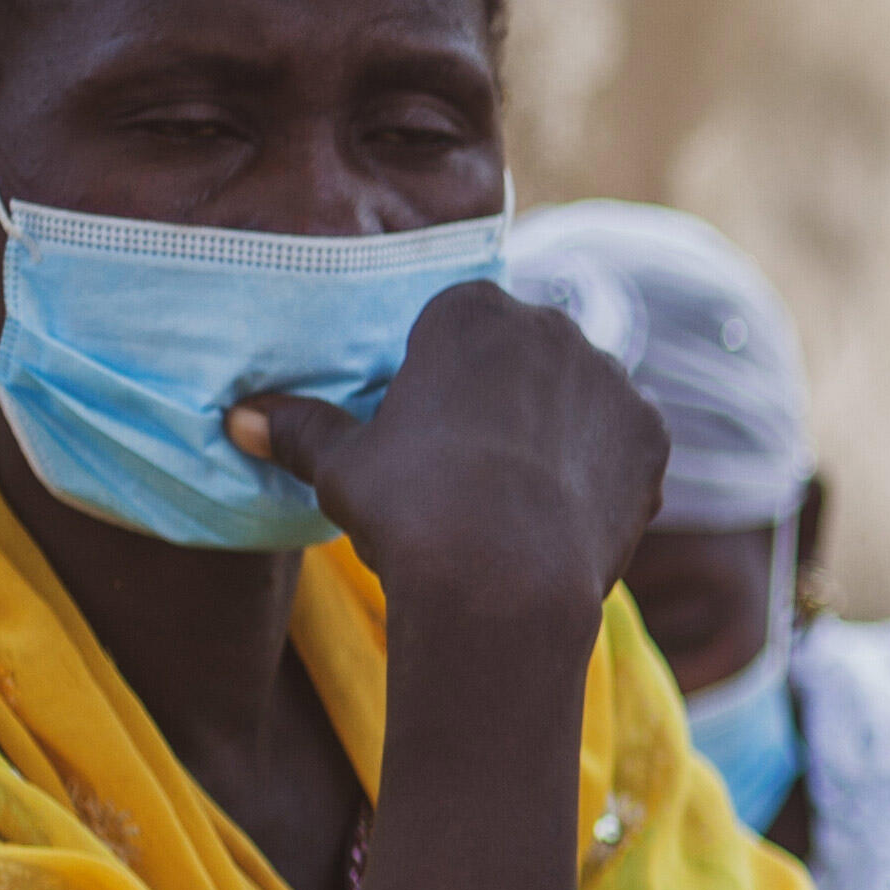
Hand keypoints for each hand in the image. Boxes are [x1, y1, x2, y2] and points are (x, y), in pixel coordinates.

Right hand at [234, 278, 664, 640]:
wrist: (505, 580)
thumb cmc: (411, 508)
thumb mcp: (341, 466)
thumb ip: (299, 430)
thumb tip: (235, 418)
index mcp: (472, 309)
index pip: (453, 325)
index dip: (436, 378)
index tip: (424, 430)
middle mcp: (553, 326)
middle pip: (522, 355)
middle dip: (501, 397)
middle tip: (468, 469)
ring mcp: (613, 378)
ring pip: (576, 397)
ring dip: (555, 432)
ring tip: (518, 499)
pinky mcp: (653, 436)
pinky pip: (620, 446)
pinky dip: (598, 473)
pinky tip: (564, 516)